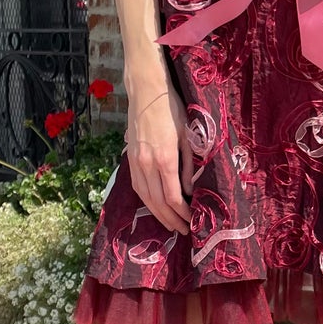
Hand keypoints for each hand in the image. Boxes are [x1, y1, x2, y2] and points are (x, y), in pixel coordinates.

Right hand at [126, 76, 193, 232]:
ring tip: (170, 224)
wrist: (146, 92)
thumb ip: (189, 165)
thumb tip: (188, 190)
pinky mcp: (130, 158)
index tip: (192, 221)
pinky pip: (137, 186)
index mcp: (164, 159)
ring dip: (157, 214)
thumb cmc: (173, 110)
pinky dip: (146, 200)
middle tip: (183, 231)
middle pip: (157, 202)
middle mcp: (147, 164)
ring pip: (144, 197)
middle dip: (171, 219)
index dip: (182, 212)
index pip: (172, 197)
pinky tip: (155, 206)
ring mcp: (136, 161)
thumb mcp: (189, 136)